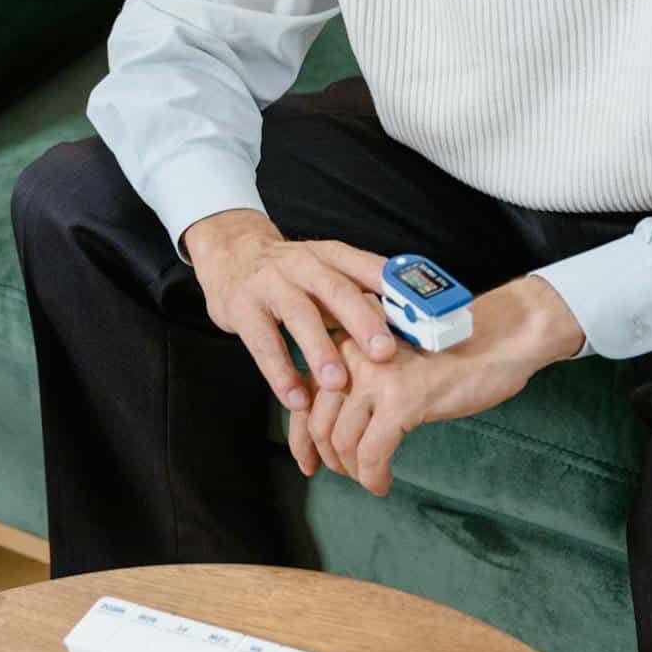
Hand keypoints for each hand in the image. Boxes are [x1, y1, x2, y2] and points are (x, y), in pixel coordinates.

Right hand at [184, 207, 395, 410]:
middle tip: (383, 353)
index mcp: (332, 255)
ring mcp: (270, 284)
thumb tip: (412, 325)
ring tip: (337, 383)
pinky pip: (263, 343)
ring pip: (299, 315)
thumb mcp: (326, 270)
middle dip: (362, 321)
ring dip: (320, 350)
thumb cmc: (290, 272)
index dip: (396, 293)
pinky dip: (280, 373)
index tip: (421, 318)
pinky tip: (297, 400)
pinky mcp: (243, 308)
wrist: (231, 252)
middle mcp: (303, 264)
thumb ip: (362, 292)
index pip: (370, 269)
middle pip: (336, 290)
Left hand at [288, 275, 584, 493]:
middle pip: (317, 420)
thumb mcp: (391, 358)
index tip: (308, 461)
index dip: (300, 435)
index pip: (304, 393)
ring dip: (352, 469)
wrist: (499, 338)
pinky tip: (382, 483)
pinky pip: (372, 453)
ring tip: (369, 478)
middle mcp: (352, 354)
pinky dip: (373, 476)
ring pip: (341, 440)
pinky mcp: (401, 400)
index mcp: (347, 340)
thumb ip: (358, 379)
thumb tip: (329, 425)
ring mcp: (376, 376)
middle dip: (326, 458)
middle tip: (342, 475)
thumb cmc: (452, 351)